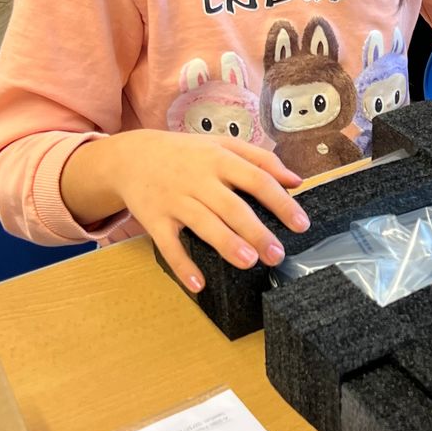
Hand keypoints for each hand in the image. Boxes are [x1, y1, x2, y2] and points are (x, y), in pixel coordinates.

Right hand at [94, 131, 309, 292]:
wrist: (131, 157)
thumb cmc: (185, 154)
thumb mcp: (222, 146)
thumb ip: (261, 160)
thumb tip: (296, 181)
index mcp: (219, 159)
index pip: (256, 179)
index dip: (280, 202)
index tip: (301, 224)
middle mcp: (197, 179)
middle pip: (231, 206)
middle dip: (256, 231)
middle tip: (277, 254)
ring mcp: (174, 199)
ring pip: (203, 223)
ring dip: (226, 243)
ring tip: (249, 262)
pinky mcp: (154, 219)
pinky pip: (169, 245)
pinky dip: (182, 265)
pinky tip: (199, 284)